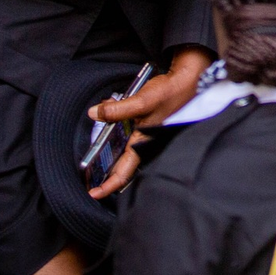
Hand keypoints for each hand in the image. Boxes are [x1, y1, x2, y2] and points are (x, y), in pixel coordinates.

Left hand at [85, 46, 212, 197]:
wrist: (187, 81)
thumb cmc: (169, 94)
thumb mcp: (141, 101)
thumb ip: (116, 109)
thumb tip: (93, 113)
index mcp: (144, 144)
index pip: (124, 173)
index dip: (108, 186)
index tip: (92, 193)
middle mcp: (144, 143)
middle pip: (121, 165)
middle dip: (104, 173)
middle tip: (88, 178)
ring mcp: (145, 135)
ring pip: (123, 149)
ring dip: (109, 149)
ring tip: (96, 146)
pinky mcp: (146, 125)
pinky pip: (127, 134)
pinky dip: (116, 131)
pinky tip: (110, 118)